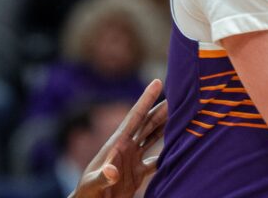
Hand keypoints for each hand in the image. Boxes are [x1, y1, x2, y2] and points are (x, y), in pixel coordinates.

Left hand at [70, 80, 168, 197]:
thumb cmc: (86, 194)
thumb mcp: (93, 183)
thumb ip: (103, 176)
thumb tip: (113, 171)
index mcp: (116, 143)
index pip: (135, 116)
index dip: (146, 99)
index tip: (158, 82)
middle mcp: (126, 147)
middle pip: (148, 123)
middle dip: (162, 109)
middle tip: (179, 96)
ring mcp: (132, 159)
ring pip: (153, 138)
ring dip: (166, 127)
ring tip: (181, 115)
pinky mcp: (137, 173)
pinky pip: (155, 159)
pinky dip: (167, 154)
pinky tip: (177, 148)